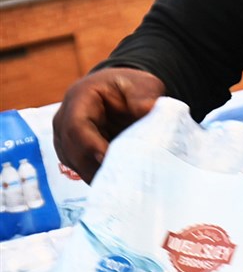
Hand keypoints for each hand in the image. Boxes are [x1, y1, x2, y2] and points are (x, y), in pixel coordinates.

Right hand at [53, 68, 165, 182]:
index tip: (108, 160)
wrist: (123, 93)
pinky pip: (82, 169)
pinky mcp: (74, 152)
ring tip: (122, 186)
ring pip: (75, 163)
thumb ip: (144, 97)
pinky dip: (99, 177)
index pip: (76, 125)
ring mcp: (65, 138)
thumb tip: (148, 110)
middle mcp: (64, 120)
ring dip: (97, 176)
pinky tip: (118, 185)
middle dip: (95, 167)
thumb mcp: (143, 85)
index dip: (90, 145)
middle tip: (121, 181)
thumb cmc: (132, 88)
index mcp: (80, 99)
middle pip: (72, 150)